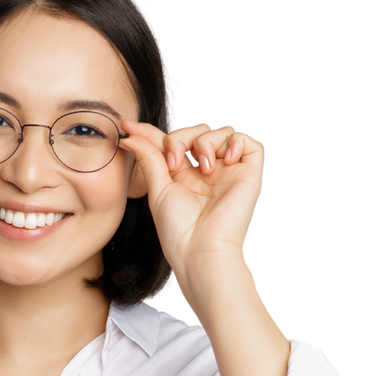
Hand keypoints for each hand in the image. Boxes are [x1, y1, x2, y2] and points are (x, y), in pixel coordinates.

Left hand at [120, 120, 264, 281]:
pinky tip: (223, 161)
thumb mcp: (158, 189)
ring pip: (219, 132)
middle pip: (194, 132)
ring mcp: (228, 172)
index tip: (127, 125)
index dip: (150, 132)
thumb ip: (149, 158)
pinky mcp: (248, 174)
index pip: (171, 143)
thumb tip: (130, 136)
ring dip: (204, 142)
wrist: (200, 250)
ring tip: (202, 170)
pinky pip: (247, 142)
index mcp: (185, 177)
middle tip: (172, 163)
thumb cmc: (178, 230)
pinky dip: (234, 142)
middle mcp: (207, 172)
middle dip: (179, 139)